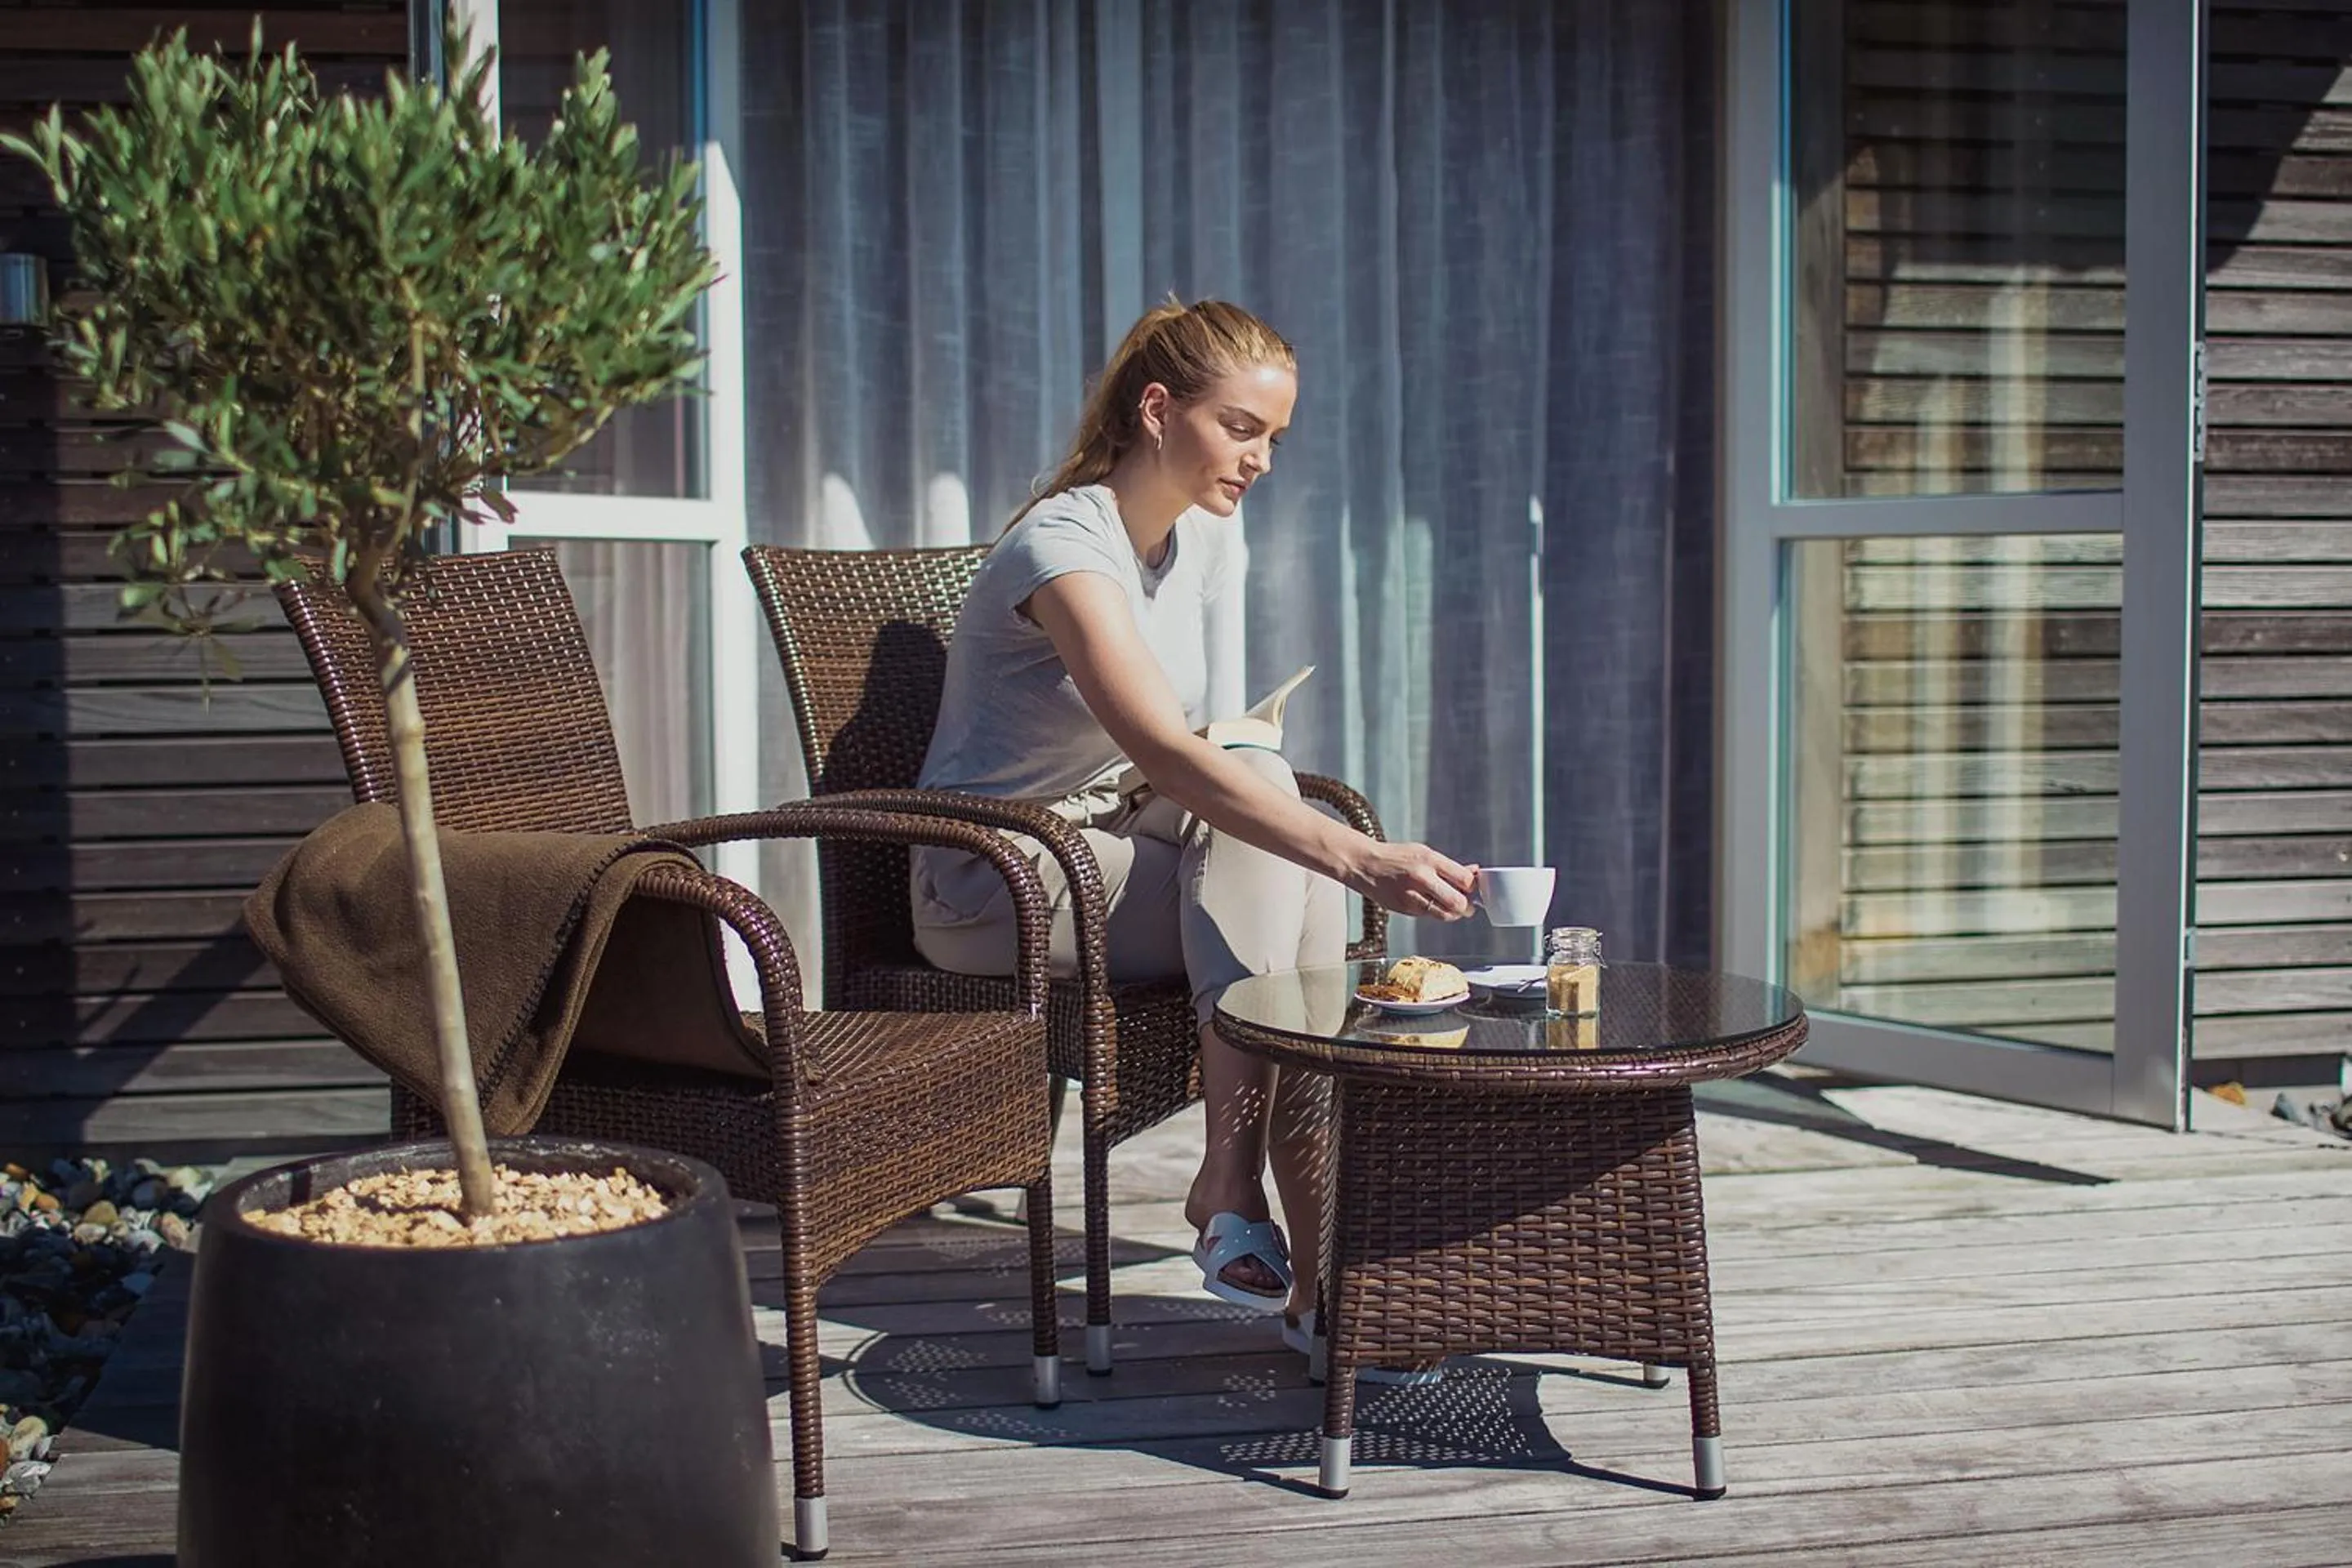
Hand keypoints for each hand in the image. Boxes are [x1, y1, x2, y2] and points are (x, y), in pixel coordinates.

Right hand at [1347, 841, 1477, 919]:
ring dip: (1454, 914)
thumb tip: (1473, 872)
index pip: (1464, 879)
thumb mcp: (1424, 853)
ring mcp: (1412, 896)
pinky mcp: (1405, 909)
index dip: (1473, 887)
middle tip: (1467, 904)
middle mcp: (1421, 878)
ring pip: (1445, 915)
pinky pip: (1429, 916)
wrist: (1365, 865)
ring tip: (1451, 906)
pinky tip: (1431, 903)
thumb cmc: (1396, 857)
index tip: (1471, 888)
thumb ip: (1449, 866)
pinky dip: (1435, 912)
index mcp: (1429, 860)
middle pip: (1458, 902)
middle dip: (1467, 906)